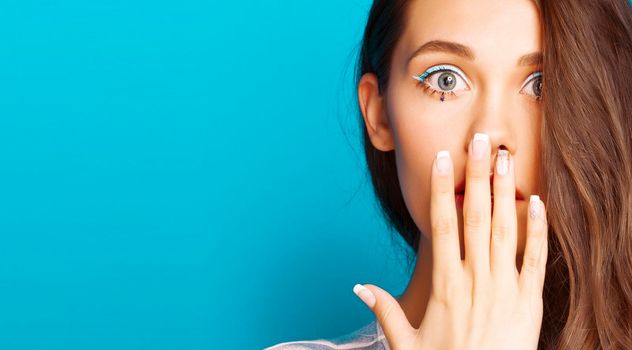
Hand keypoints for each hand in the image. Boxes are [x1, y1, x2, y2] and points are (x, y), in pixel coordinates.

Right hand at [353, 133, 547, 349]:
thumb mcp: (406, 344)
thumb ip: (384, 311)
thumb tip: (358, 286)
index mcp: (445, 284)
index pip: (441, 224)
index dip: (441, 189)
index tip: (442, 159)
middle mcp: (475, 279)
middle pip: (476, 216)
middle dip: (477, 175)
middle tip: (481, 140)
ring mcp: (505, 288)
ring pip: (505, 230)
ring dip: (505, 192)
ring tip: (505, 158)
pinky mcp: (530, 301)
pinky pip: (534, 259)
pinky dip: (536, 230)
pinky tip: (536, 203)